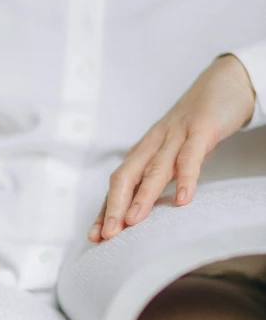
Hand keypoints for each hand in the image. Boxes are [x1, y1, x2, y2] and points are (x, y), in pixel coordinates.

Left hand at [88, 54, 255, 241]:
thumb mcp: (171, 153)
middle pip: (126, 177)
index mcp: (143, 152)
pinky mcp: (202, 129)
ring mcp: (176, 135)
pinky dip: (186, 177)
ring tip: (133, 221)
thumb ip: (157, 178)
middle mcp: (153, 144)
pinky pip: (191, 155)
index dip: (105, 210)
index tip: (95, 236)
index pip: (118, 185)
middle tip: (108, 235)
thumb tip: (140, 211)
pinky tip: (182, 199)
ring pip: (154, 168)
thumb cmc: (194, 125)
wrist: (223, 82)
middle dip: (114, 207)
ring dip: (142, 196)